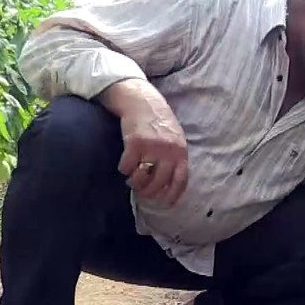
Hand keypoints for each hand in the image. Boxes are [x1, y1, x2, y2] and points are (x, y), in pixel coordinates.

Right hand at [101, 80, 188, 205]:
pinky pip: (127, 166)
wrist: (142, 100)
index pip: (180, 180)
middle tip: (141, 192)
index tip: (165, 204)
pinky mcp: (135, 143)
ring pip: (142, 178)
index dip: (173, 195)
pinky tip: (123, 166)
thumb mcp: (174, 138)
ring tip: (131, 181)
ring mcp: (152, 147)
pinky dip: (123, 169)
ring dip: (135, 183)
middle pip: (159, 183)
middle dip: (149, 192)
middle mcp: (169, 151)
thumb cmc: (158, 121)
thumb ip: (175, 157)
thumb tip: (170, 183)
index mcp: (181, 151)